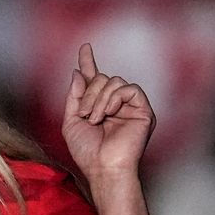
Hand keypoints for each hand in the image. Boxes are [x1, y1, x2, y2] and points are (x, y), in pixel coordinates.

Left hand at [62, 44, 155, 182]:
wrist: (102, 167)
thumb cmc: (86, 151)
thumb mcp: (71, 120)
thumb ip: (74, 96)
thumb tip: (78, 72)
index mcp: (98, 105)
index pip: (94, 78)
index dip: (88, 61)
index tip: (85, 47)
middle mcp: (115, 103)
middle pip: (102, 78)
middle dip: (88, 94)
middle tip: (85, 115)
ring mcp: (129, 106)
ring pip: (113, 81)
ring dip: (98, 99)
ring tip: (95, 119)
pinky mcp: (143, 110)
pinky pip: (128, 89)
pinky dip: (114, 99)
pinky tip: (109, 114)